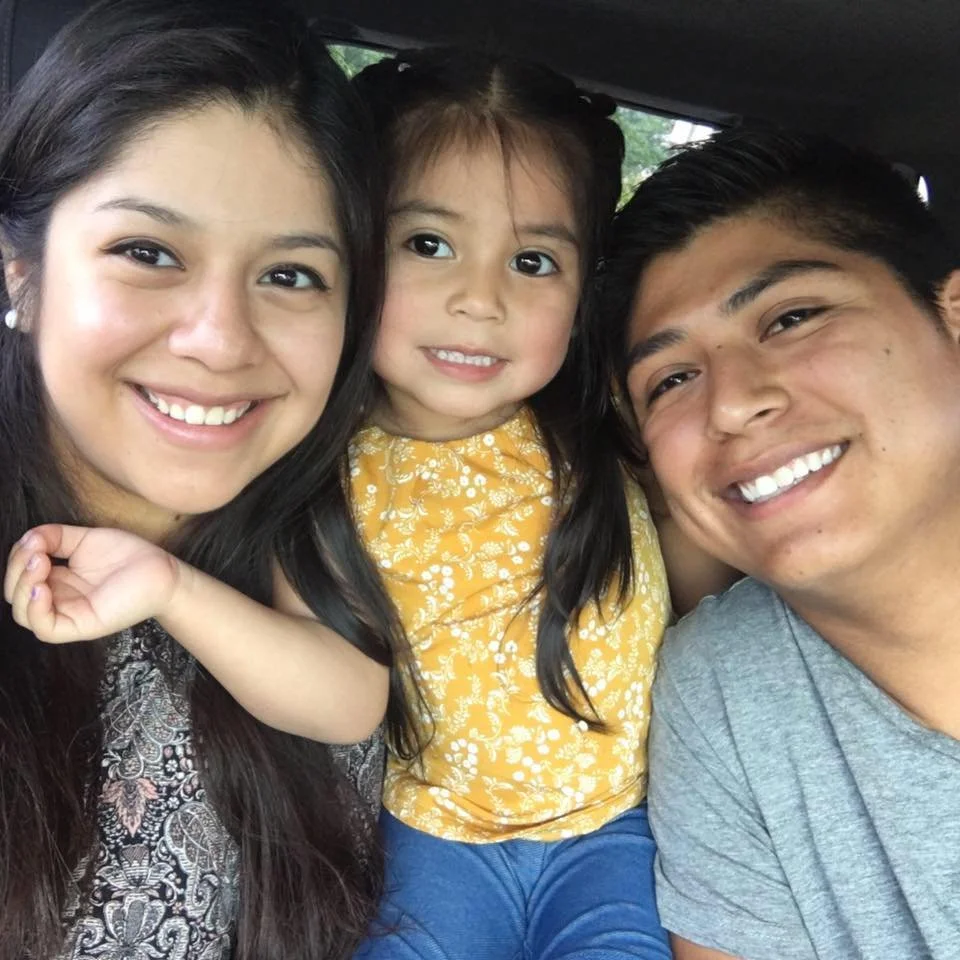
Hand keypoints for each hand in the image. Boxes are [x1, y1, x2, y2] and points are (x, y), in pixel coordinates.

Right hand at [4, 524, 180, 642]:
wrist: (162, 570)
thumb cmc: (129, 556)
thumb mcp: (85, 539)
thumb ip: (54, 537)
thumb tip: (27, 537)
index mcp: (59, 581)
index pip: (20, 576)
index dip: (18, 558)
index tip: (34, 539)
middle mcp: (60, 599)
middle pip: (16, 595)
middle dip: (16, 570)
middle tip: (36, 552)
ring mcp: (70, 614)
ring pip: (24, 614)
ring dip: (22, 587)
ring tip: (39, 564)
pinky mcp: (83, 626)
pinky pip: (47, 629)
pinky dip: (36, 609)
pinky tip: (42, 587)